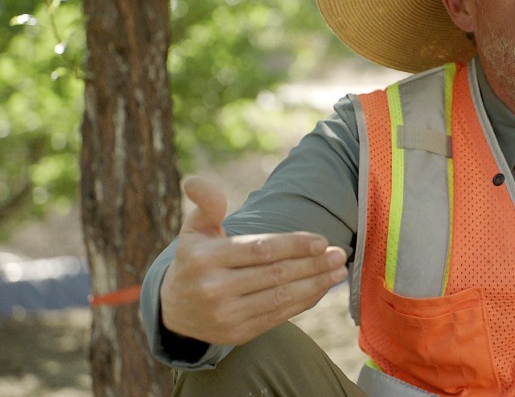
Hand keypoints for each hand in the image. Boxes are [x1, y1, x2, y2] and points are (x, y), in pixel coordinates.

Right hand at [159, 176, 347, 344]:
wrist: (175, 310)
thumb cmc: (195, 260)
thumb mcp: (194, 230)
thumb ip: (205, 204)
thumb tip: (195, 180)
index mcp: (206, 258)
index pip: (260, 249)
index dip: (294, 245)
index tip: (322, 240)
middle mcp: (214, 288)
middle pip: (275, 274)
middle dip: (313, 264)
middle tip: (339, 254)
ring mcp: (226, 315)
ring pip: (281, 297)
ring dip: (315, 284)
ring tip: (338, 271)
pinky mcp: (237, 334)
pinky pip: (278, 316)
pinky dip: (304, 302)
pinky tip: (321, 288)